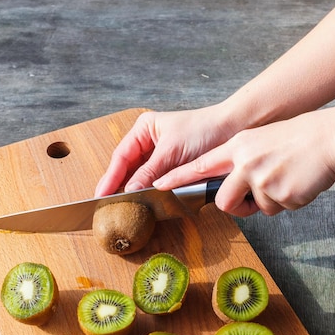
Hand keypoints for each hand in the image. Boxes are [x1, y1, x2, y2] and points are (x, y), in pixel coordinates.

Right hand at [95, 106, 233, 195]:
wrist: (234, 130)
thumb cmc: (204, 130)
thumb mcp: (171, 152)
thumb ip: (149, 173)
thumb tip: (130, 191)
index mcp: (144, 129)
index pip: (121, 156)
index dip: (110, 177)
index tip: (101, 195)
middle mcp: (149, 141)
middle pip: (128, 168)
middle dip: (119, 185)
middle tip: (107, 205)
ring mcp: (161, 155)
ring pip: (141, 177)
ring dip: (135, 190)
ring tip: (122, 206)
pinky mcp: (174, 168)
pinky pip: (156, 181)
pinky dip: (150, 191)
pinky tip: (144, 201)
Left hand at [153, 109, 334, 216]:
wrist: (328, 138)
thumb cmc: (295, 139)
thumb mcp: (258, 141)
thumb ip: (238, 161)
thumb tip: (227, 187)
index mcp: (237, 147)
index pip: (200, 166)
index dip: (177, 178)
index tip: (157, 186)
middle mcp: (245, 163)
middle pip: (223, 201)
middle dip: (234, 207)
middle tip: (248, 200)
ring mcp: (263, 180)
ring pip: (256, 208)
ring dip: (269, 201)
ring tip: (285, 179)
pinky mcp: (281, 195)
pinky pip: (277, 209)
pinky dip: (288, 201)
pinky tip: (297, 183)